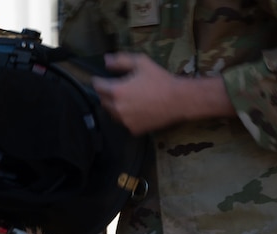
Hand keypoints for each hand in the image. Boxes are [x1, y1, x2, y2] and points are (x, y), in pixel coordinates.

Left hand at [92, 53, 232, 134]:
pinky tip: (136, 109)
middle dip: (106, 94)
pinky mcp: (133, 129)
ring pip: (112, 113)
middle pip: (103, 101)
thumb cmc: (160, 79)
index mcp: (117, 91)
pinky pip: (124, 122)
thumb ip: (121, 61)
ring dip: (115, 106)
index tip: (100, 79)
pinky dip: (126, 116)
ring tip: (128, 98)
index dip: (98, 81)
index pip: (98, 86)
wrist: (178, 100)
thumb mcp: (142, 63)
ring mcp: (124, 121)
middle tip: (117, 88)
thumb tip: (106, 60)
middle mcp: (117, 108)